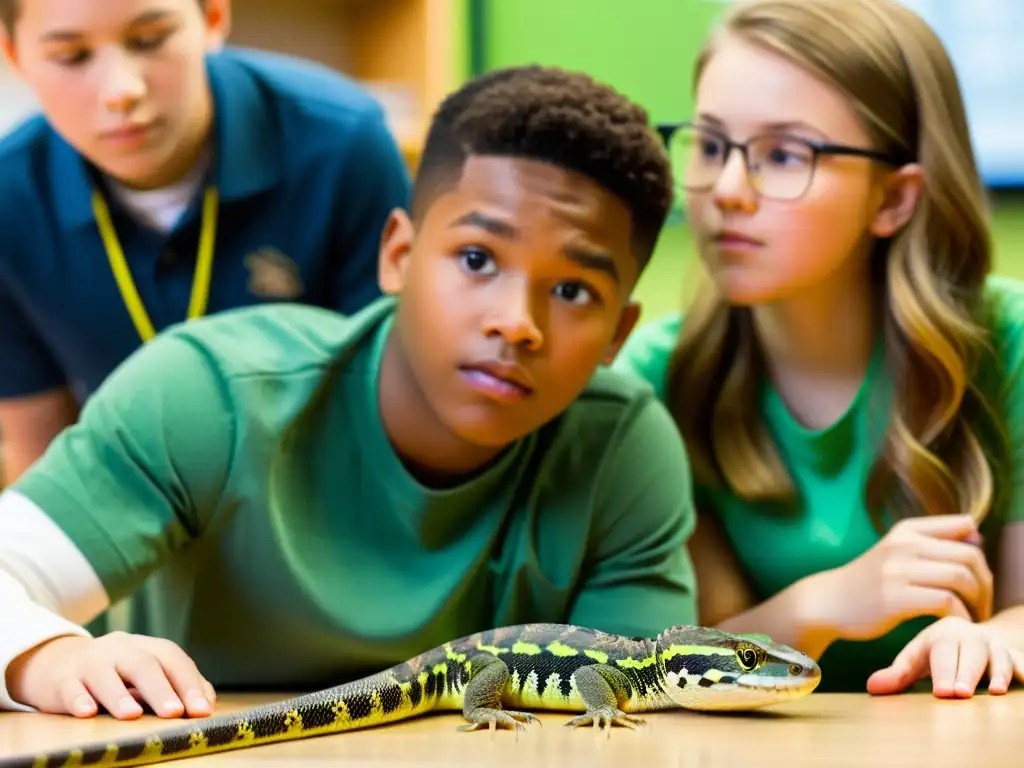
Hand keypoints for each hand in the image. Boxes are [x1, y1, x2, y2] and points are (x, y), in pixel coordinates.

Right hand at [6, 632, 215, 719]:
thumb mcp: (145, 673)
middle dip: (160, 689)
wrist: (56, 664)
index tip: (202, 710)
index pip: (173, 660)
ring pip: (105, 674)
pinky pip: (69, 687)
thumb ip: (177, 684)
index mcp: (145, 648)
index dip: (189, 683)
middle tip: (174, 712)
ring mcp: (89, 662)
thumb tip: (207, 703)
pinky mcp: (61, 679)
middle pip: (143, 665)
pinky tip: (87, 712)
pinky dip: (78, 699)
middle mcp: (119, 650)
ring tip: (132, 715)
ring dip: (119, 695)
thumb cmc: (114, 674)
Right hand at [813, 515, 991, 642]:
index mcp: (907, 530)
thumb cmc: (868, 581)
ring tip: (973, 616)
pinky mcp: (895, 598)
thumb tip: (976, 537)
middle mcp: (903, 544)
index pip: (964, 525)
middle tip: (982, 604)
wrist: (828, 601)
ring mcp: (897, 570)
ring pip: (960, 578)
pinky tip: (955, 624)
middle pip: (969, 556)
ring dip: (977, 602)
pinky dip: (960, 615)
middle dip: (985, 583)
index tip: (978, 576)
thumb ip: (931, 543)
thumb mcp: (896, 551)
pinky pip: (945, 602)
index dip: (981, 553)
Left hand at [867, 616, 1023, 696]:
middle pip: (969, 654)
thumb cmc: (938, 654)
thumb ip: (898, 674)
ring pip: (998, 657)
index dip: (942, 671)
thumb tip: (873, 687)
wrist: (972, 637)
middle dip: (966, 674)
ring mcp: (993, 645)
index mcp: (942, 634)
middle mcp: (969, 637)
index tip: (943, 693)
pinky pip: (1020, 662)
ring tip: (995, 692)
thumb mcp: (917, 660)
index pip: (941, 651)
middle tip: (961, 694)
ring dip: (998, 674)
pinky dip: (1023, 670)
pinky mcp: (1013, 655)